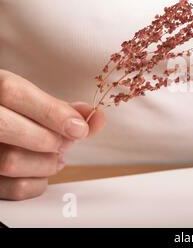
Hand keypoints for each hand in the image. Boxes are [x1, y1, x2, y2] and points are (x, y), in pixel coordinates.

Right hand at [0, 70, 105, 199]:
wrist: (1, 128)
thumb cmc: (17, 116)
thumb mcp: (35, 103)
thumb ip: (63, 108)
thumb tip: (96, 118)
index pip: (13, 92)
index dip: (51, 112)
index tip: (80, 127)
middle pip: (8, 127)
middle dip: (49, 139)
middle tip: (66, 142)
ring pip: (10, 161)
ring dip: (46, 163)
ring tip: (56, 156)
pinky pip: (13, 187)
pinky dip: (37, 183)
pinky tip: (41, 172)